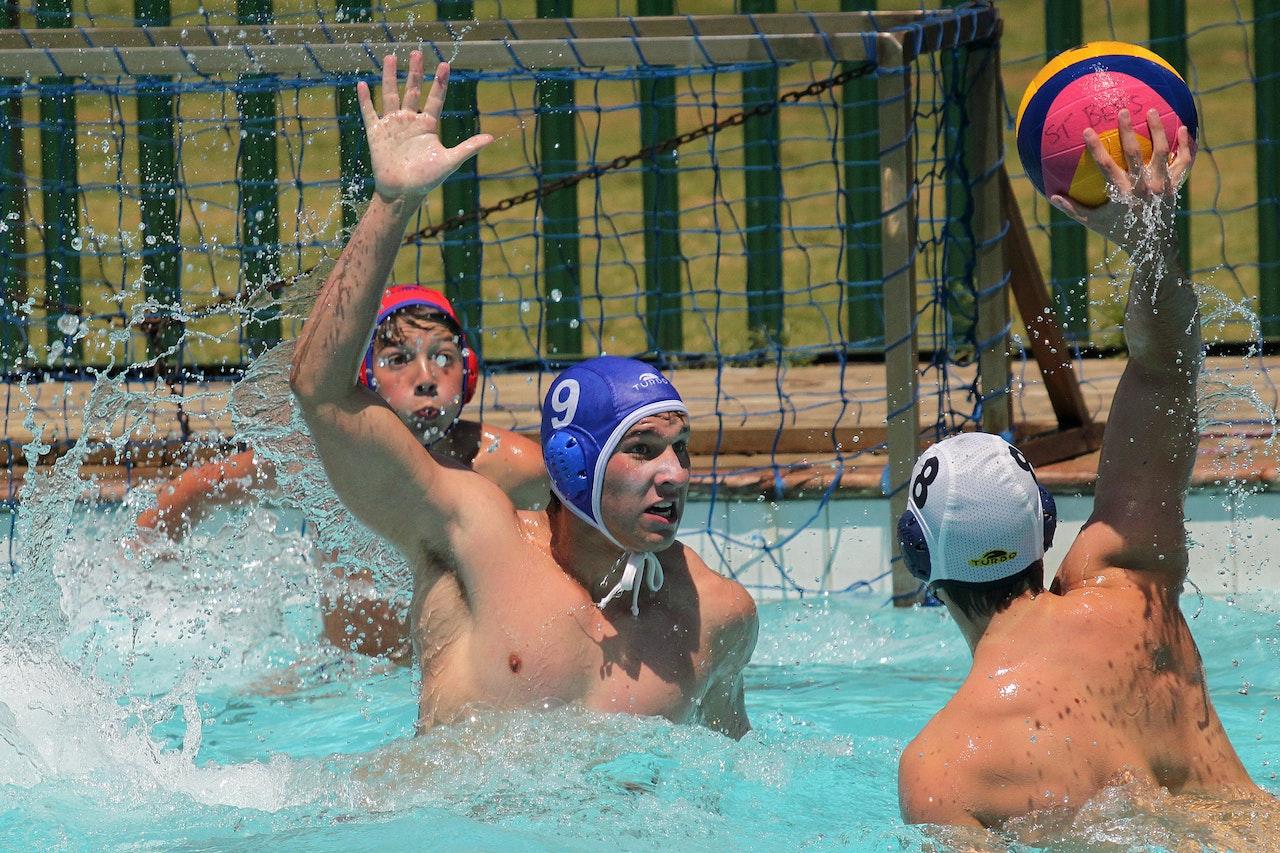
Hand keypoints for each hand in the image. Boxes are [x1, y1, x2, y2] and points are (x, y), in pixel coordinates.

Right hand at [357, 52, 492, 201]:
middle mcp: (410, 121)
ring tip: (391, 57)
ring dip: (390, 77)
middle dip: (414, 72)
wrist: (403, 192)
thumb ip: (468, 148)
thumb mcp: (450, 161)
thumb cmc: (427, 179)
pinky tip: (362, 84)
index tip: (445, 65)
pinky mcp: (376, 133)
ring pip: (390, 95)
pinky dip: (366, 100)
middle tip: (416, 52)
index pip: (435, 98)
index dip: (440, 83)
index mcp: (428, 125)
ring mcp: (393, 125)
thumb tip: (491, 138)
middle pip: (412, 90)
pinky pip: (370, 113)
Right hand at [1050, 108, 1192, 257]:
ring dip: (1157, 129)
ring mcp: (1162, 184)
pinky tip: (1184, 127)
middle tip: (1123, 110)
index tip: (1087, 130)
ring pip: (1162, 151)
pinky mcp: (1176, 185)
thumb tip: (1052, 196)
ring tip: (1152, 110)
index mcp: (1122, 193)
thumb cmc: (1120, 231)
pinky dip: (1186, 144)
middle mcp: (1143, 186)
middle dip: (1128, 130)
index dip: (1096, 148)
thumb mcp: (1094, 222)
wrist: (1154, 244)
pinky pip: (1185, 161)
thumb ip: (1073, 209)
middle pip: (1135, 152)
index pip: (1106, 166)